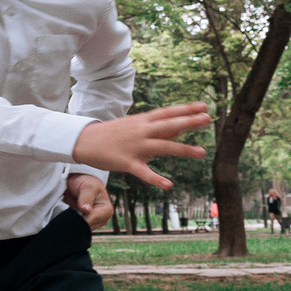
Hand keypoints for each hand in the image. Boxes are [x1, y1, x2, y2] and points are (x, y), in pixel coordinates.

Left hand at [65, 173, 113, 228]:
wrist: (79, 181)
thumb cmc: (86, 181)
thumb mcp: (88, 186)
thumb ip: (86, 198)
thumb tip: (86, 210)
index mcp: (106, 211)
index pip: (92, 219)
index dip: (80, 217)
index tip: (71, 212)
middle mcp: (101, 219)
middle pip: (86, 226)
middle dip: (75, 220)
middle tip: (67, 211)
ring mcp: (92, 223)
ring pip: (80, 229)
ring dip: (72, 222)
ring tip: (66, 211)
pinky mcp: (84, 224)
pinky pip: (75, 227)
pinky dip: (70, 222)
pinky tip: (66, 215)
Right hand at [72, 104, 210, 190]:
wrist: (83, 141)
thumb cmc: (111, 134)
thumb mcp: (134, 126)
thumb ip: (158, 128)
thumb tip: (180, 128)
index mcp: (142, 121)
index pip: (167, 112)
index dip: (185, 109)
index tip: (203, 106)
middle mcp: (141, 131)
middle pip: (168, 125)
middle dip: (188, 122)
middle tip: (207, 118)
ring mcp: (135, 146)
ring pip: (162, 146)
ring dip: (182, 149)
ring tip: (202, 153)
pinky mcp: (127, 162)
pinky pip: (144, 172)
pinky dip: (156, 179)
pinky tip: (169, 185)